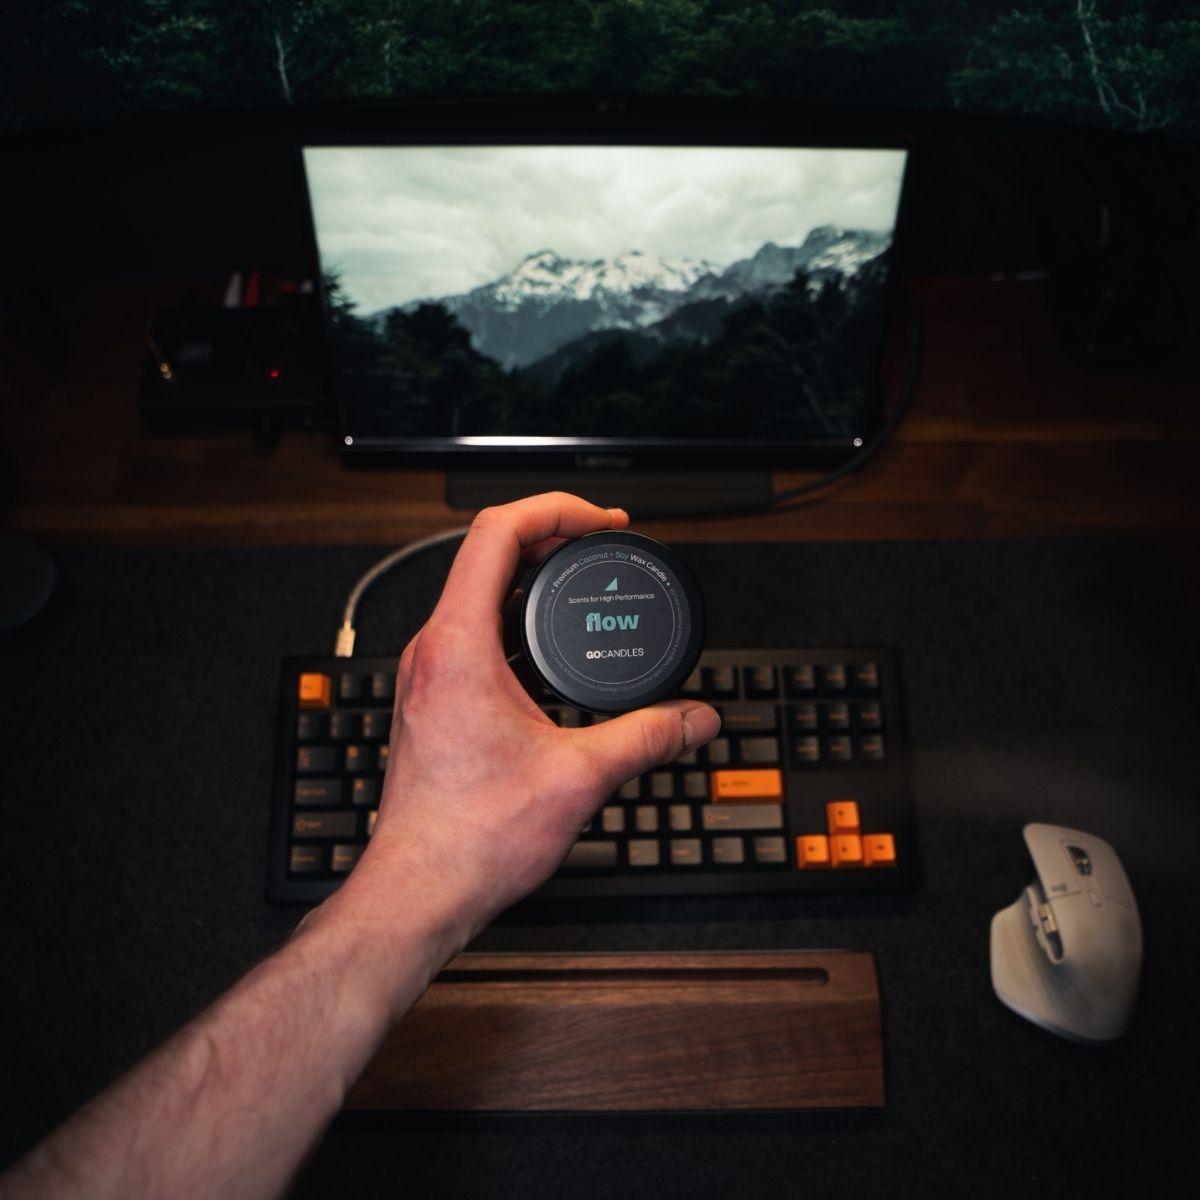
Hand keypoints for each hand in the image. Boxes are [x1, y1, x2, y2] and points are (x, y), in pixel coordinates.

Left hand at [332, 493, 719, 941]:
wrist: (419, 890)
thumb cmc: (469, 838)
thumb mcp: (579, 777)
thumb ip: (648, 738)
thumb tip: (695, 718)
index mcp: (458, 647)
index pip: (496, 532)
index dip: (556, 509)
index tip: (602, 522)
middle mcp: (434, 651)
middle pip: (487, 553)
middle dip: (551, 536)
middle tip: (602, 543)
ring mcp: (429, 675)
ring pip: (477, 594)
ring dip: (531, 580)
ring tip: (580, 586)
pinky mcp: (434, 700)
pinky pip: (473, 633)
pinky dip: (516, 622)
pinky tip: (552, 654)